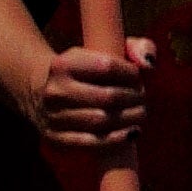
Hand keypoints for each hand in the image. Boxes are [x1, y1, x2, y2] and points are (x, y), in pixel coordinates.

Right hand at [25, 35, 150, 161]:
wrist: (42, 92)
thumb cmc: (85, 71)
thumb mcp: (102, 48)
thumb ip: (136, 48)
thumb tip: (149, 65)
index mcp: (63, 65)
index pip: (107, 67)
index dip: (131, 73)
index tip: (137, 77)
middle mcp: (54, 91)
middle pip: (108, 97)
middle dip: (134, 98)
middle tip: (142, 97)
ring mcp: (52, 116)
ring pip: (101, 121)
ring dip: (129, 118)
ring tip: (140, 112)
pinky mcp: (55, 137)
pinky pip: (90, 142)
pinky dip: (116, 139)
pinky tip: (133, 132)